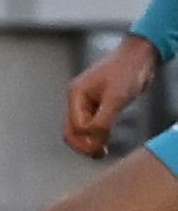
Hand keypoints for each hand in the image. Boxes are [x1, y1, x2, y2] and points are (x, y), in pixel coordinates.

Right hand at [65, 37, 159, 157]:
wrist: (139, 55)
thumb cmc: (127, 72)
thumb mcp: (116, 98)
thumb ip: (103, 121)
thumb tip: (94, 141)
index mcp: (76, 95)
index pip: (75, 126)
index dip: (87, 139)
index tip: (103, 149)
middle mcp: (77, 98)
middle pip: (71, 129)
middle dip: (82, 144)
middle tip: (99, 155)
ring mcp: (87, 101)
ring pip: (79, 128)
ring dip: (88, 141)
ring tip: (102, 152)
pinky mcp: (98, 103)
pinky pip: (90, 123)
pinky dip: (96, 134)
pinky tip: (105, 141)